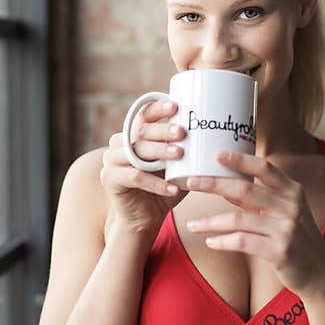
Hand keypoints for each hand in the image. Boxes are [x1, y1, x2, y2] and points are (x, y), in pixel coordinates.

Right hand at [100, 101, 187, 233]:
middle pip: (140, 131)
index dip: (157, 108)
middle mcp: (119, 143)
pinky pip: (134, 177)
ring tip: (179, 156)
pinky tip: (172, 188)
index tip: (176, 107)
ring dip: (159, 152)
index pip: (143, 114)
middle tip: (182, 133)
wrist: (146, 218)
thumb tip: (215, 134)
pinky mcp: (110, 178)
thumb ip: (186, 149)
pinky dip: (156, 183)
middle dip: (162, 131)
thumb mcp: (177, 166)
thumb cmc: (164, 187)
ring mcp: (111, 160)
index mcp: (134, 134)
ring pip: (136, 152)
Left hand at [185, 151, 324, 298]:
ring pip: (238, 219)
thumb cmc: (296, 237)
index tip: (217, 154)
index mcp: (292, 191)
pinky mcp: (280, 251)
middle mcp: (291, 206)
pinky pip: (243, 242)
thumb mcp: (285, 211)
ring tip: (191, 225)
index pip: (264, 168)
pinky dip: (223, 242)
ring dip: (211, 221)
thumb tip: (226, 184)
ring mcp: (286, 229)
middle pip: (245, 190)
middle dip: (214, 184)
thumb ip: (259, 198)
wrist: (320, 271)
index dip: (241, 159)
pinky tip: (210, 242)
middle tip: (191, 182)